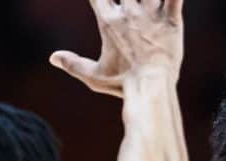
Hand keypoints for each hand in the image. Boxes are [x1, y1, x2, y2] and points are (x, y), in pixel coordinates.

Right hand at [50, 0, 183, 97]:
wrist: (151, 88)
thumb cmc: (123, 84)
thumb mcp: (94, 76)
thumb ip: (73, 64)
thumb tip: (53, 58)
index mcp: (109, 21)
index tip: (101, 2)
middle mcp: (129, 12)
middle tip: (127, 4)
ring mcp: (151, 13)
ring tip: (145, 0)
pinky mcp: (172, 19)